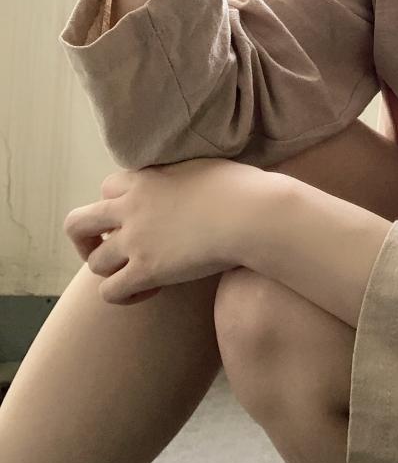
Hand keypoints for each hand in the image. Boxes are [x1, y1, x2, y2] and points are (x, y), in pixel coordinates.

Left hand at [63, 157, 273, 305]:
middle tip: (112, 251)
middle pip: (78, 224)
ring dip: (113, 271)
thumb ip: (189, 175)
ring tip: (141, 275)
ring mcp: (135, 240)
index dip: (118, 205)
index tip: (141, 218)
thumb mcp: (208, 167)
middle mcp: (131, 207)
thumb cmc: (246, 189)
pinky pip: (110, 292)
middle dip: (87, 241)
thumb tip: (203, 180)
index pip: (107, 188)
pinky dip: (125, 296)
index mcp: (146, 178)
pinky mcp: (146, 270)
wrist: (253, 213)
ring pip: (94, 263)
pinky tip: (152, 290)